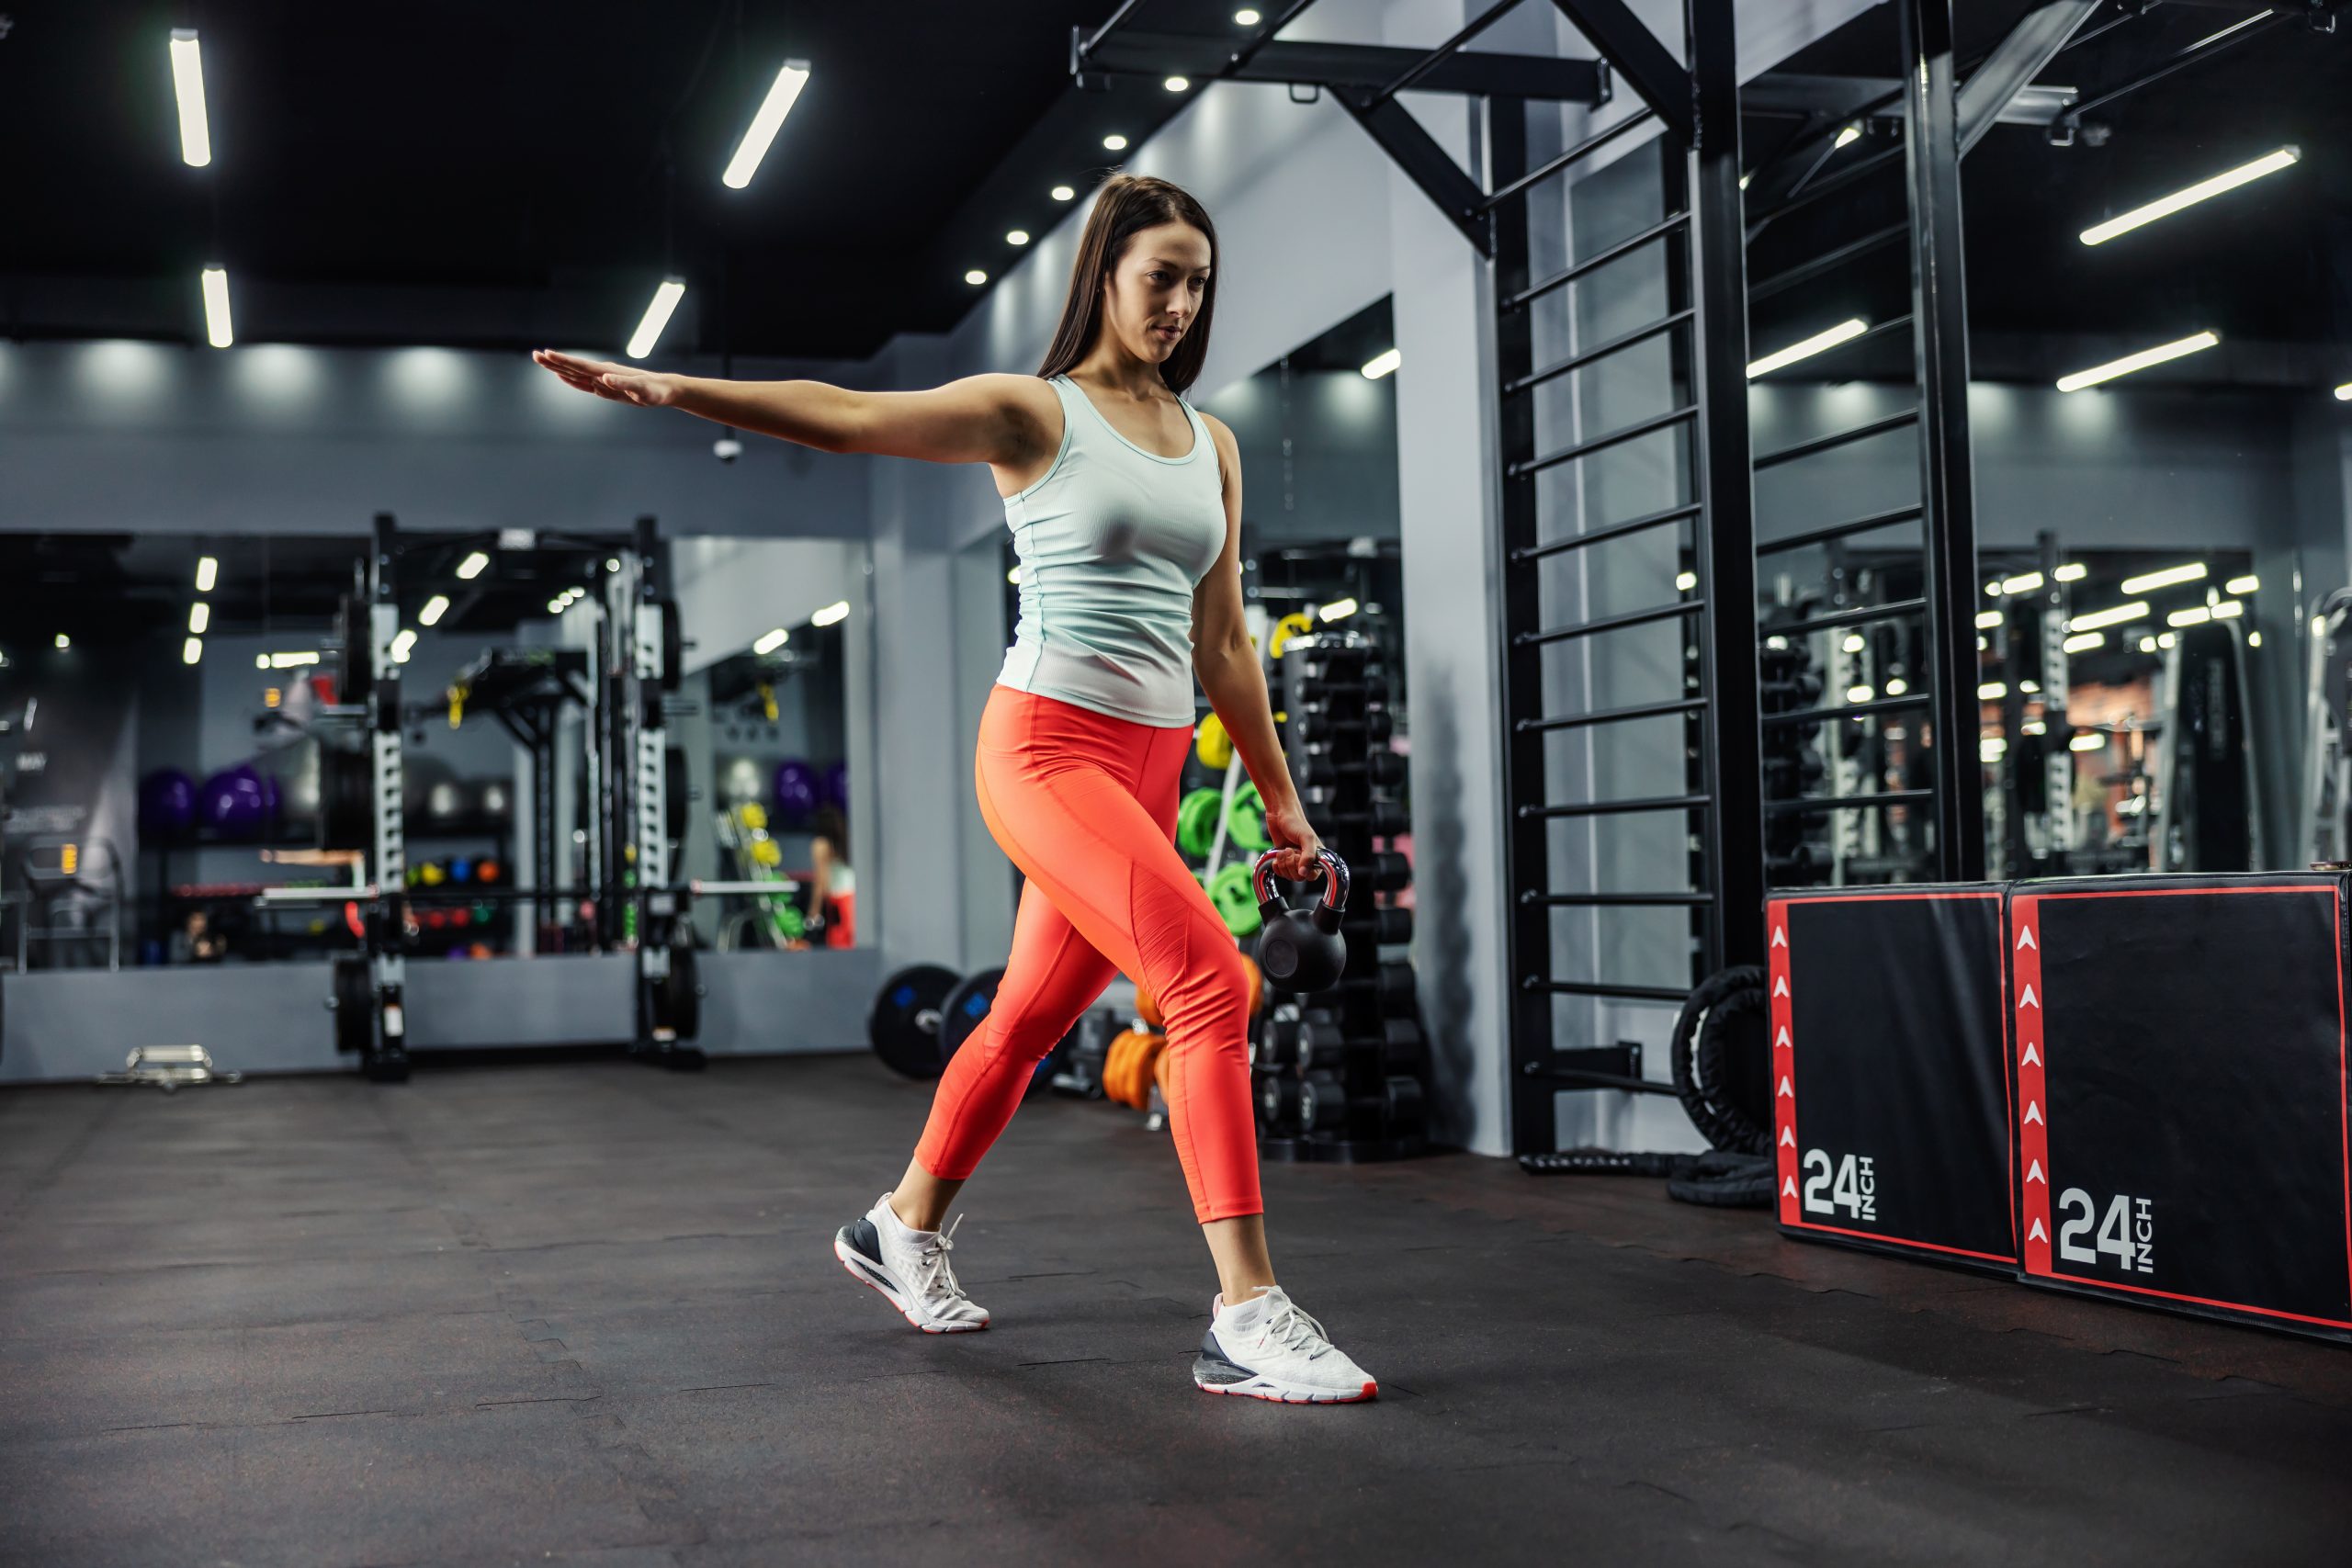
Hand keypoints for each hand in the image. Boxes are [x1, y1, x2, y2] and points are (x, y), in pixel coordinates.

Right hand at [531, 349, 682, 407]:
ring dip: (558, 368)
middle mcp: (602, 373)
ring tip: (542, 361)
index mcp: (607, 372)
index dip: (562, 361)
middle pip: (573, 367)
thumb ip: (623, 384)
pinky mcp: (606, 387)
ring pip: (575, 374)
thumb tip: (604, 378)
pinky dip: (571, 379)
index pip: (580, 366)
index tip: (546, 354)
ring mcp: (603, 379)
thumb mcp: (641, 389)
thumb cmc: (654, 391)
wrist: (663, 389)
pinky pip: (584, 383)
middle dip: (553, 362)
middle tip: (534, 355)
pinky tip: (562, 375)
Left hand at [1259, 794, 1327, 885]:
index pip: (1312, 875)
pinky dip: (1277, 866)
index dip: (1302, 868)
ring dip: (1283, 864)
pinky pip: (1281, 873)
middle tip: (1288, 850)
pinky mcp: (1284, 860)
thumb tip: (1303, 874)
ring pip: (1289, 876)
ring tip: (1283, 850)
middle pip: (1298, 878)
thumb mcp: (1306, 838)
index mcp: (1317, 857)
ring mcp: (1295, 861)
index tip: (1297, 855)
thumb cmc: (1296, 823)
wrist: (1280, 815)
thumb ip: (1308, 857)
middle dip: (1290, 864)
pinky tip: (1277, 856)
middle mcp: (1307, 861)